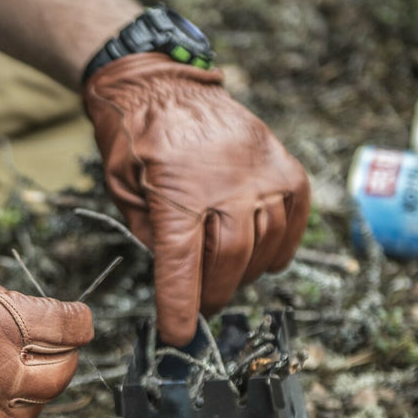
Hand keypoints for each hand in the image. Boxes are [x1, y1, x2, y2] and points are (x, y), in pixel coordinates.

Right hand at [0, 255, 93, 417]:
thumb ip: (0, 298)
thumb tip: (34, 313)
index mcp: (0, 324)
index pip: (71, 328)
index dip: (76, 322)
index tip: (74, 322)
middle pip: (60, 374)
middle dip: (60, 358)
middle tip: (46, 351)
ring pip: (32, 410)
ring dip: (26, 391)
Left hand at [83, 53, 310, 345]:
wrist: (160, 81)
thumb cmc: (134, 138)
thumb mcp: (122, 189)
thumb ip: (150, 232)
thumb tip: (179, 272)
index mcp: (177, 189)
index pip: (182, 263)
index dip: (180, 305)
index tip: (179, 336)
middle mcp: (226, 180)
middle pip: (230, 257)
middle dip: (216, 293)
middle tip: (205, 309)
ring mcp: (260, 169)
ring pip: (265, 240)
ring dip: (247, 272)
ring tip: (229, 282)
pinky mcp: (281, 161)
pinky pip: (294, 213)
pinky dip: (283, 243)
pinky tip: (266, 259)